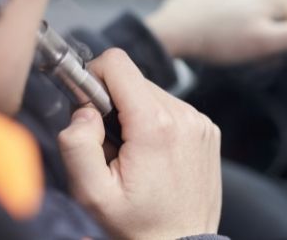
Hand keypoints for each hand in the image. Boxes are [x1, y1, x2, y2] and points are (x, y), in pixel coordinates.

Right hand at [57, 49, 221, 239]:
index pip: (118, 63)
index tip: (87, 105)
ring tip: (132, 155)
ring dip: (135, 114)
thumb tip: (83, 110)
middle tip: (109, 144)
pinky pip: (173, 109)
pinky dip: (157, 123)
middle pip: (134, 79)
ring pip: (154, 93)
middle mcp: (184, 115)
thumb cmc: (136, 225)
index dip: (93, 76)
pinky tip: (154, 156)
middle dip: (113, 103)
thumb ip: (78, 144)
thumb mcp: (93, 194)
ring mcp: (200, 122)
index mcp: (155, 125)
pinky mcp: (208, 130)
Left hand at [145, 0, 286, 64]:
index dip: (279, 44)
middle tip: (241, 51)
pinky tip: (212, 30)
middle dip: (262, 33)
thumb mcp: (266, 43)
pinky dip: (224, 18)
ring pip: (249, 10)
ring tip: (224, 42)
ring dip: (243, 26)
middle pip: (271, 15)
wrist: (174, 30)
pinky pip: (228, 5)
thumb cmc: (222, 40)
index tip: (259, 55)